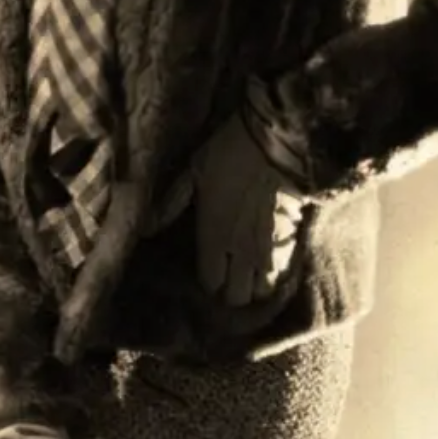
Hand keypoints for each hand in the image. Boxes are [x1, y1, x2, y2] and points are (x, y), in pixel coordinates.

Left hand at [170, 108, 305, 307]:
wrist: (276, 142)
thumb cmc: (228, 154)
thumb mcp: (192, 173)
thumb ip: (171, 203)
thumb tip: (146, 229)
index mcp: (213, 236)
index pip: (211, 282)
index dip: (209, 282)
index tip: (209, 271)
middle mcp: (239, 251)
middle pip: (237, 296)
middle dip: (232, 291)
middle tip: (230, 276)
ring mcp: (268, 249)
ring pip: (263, 290)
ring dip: (256, 286)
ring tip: (251, 274)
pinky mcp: (292, 239)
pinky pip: (284, 273)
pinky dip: (276, 274)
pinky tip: (272, 263)